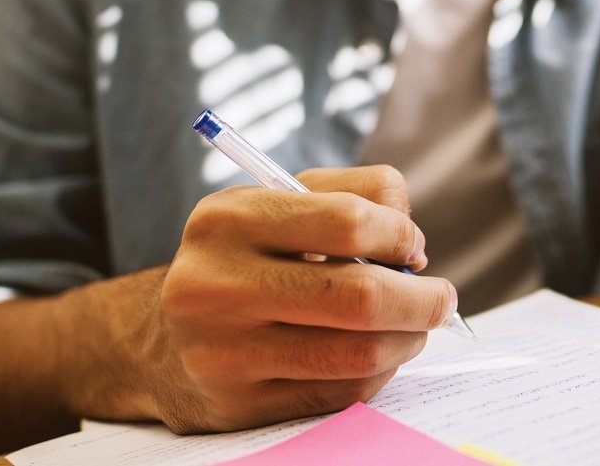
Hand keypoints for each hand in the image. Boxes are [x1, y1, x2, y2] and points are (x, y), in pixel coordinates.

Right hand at [126, 166, 455, 432]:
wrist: (158, 341)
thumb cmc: (239, 261)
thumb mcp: (274, 204)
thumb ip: (352, 195)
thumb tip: (412, 246)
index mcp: (228, 219)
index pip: (347, 221)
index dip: (401, 235)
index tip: (414, 247)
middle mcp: (216, 285)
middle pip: (359, 297)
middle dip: (421, 299)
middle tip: (441, 299)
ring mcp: (223, 352)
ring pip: (356, 354)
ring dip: (406, 340)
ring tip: (412, 327)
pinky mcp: (238, 404)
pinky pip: (338, 392)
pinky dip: (375, 373)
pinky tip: (373, 355)